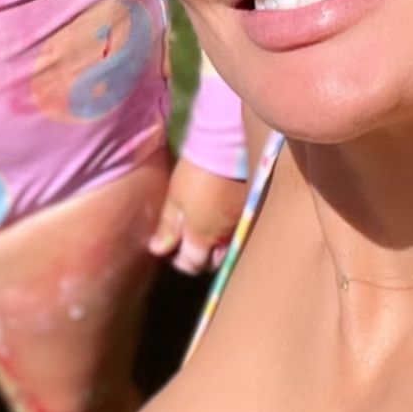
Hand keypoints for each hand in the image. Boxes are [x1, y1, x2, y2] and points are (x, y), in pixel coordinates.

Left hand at [148, 158, 247, 274]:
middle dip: (201, 258)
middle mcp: (225, 238)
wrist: (229, 147)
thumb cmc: (196, 171)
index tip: (171, 251)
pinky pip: (241, 232)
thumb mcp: (176, 197)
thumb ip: (168, 226)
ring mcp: (242, 226)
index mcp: (202, 237)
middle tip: (188, 242)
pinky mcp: (254, 211)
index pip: (192, 265)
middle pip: (214, 262)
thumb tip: (158, 250)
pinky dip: (230, 233)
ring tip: (206, 231)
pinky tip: (221, 219)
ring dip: (217, 248)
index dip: (180, 261)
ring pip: (230, 249)